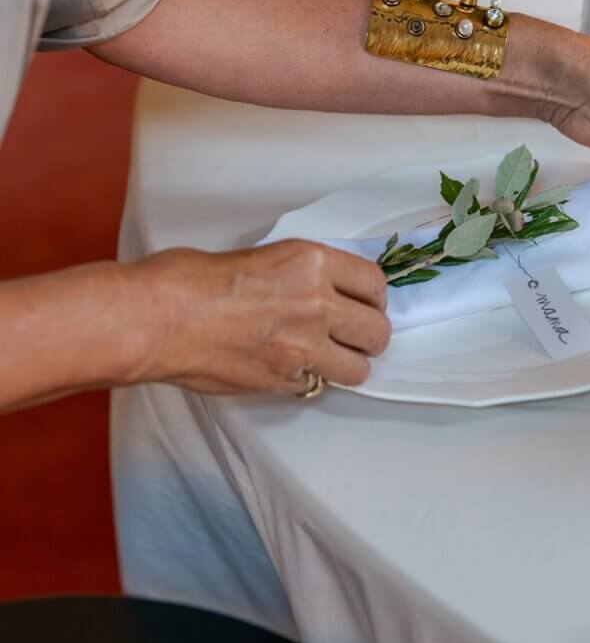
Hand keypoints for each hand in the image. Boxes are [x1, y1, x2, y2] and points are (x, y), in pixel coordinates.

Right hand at [133, 240, 390, 394]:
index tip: (367, 302)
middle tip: (353, 334)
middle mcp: (317, 304)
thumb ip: (300, 276)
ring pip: (358, 368)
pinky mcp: (282, 381)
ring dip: (348, 364)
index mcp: (312, 263)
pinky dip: (307, 379)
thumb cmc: (191, 279)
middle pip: (377, 331)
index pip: (374, 283)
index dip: (373, 297)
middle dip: (369, 334)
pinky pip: (316, 385)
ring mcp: (303, 348)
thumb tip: (320, 291)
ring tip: (328, 357)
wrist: (159, 317)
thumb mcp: (263, 256)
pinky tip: (287, 367)